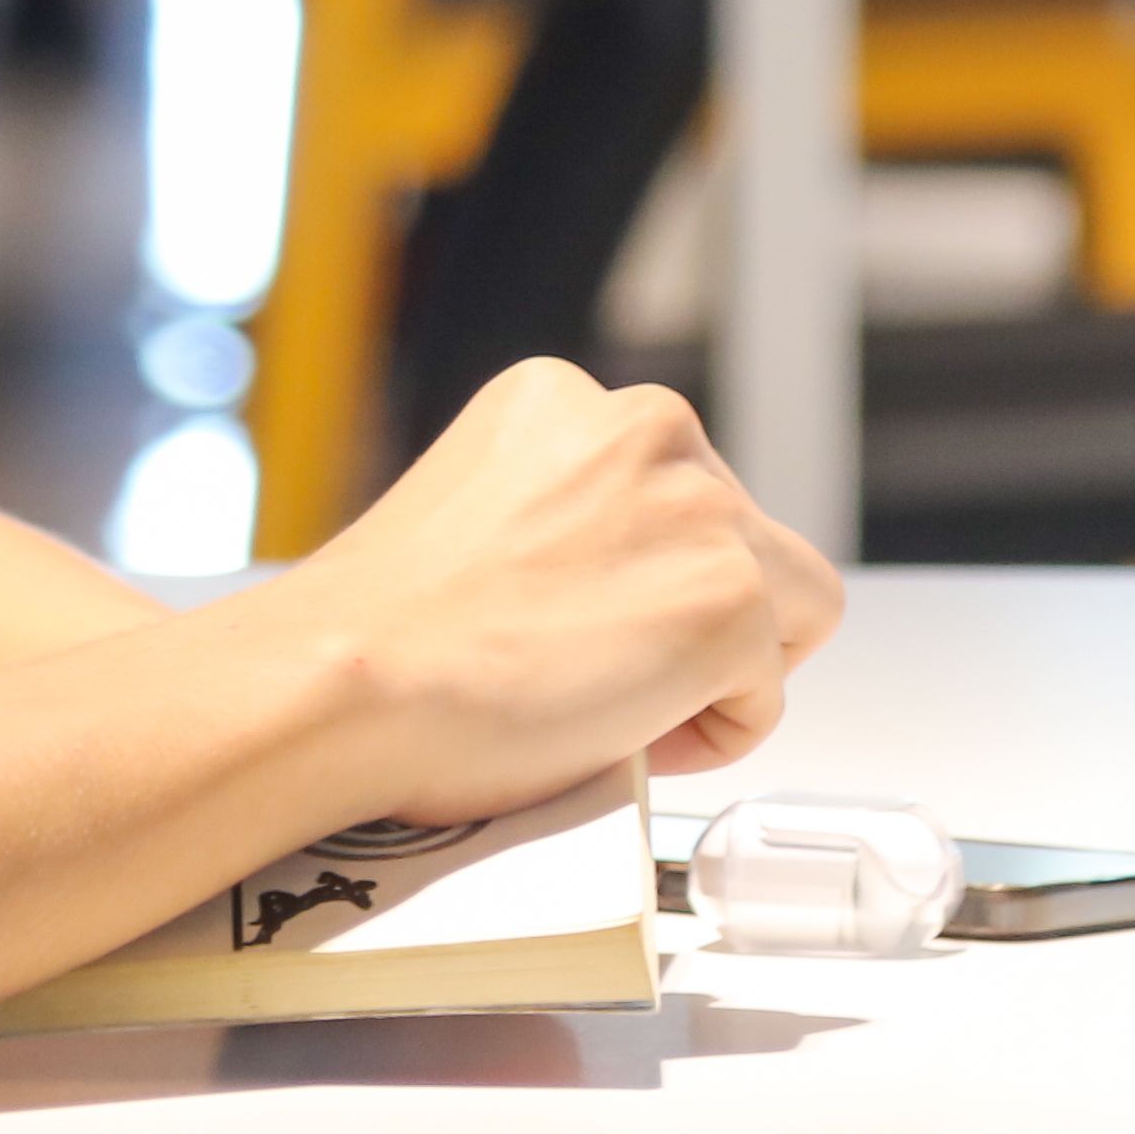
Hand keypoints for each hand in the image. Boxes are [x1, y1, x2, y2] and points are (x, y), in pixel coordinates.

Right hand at [259, 360, 838, 814]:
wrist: (348, 681)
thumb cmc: (380, 638)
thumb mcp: (473, 516)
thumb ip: (562, 524)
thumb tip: (617, 601)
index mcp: (564, 400)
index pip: (672, 489)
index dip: (640, 581)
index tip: (579, 631)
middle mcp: (646, 426)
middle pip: (744, 538)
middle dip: (690, 617)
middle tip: (600, 679)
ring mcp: (699, 508)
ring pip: (786, 607)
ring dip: (716, 671)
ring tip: (613, 709)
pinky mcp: (730, 599)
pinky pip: (767, 694)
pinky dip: (712, 734)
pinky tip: (618, 733)